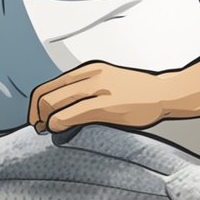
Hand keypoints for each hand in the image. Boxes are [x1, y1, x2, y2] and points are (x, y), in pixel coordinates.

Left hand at [28, 62, 170, 133]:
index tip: (36, 117)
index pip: (50, 85)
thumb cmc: (137, 91)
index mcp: (88, 70)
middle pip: (48, 93)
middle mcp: (90, 75)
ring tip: (46, 129)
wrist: (164, 92)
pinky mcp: (108, 104)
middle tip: (38, 127)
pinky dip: (59, 121)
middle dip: (36, 113)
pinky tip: (57, 128)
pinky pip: (75, 112)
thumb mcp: (107, 81)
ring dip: (45, 118)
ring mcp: (99, 88)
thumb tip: (62, 107)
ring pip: (57, 101)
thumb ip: (86, 89)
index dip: (36, 103)